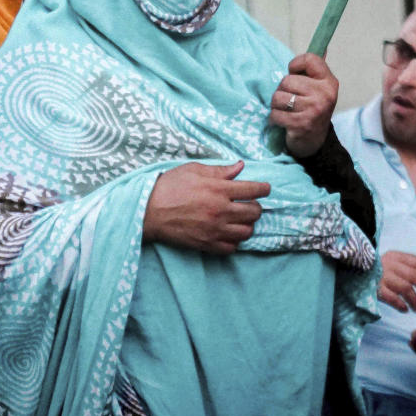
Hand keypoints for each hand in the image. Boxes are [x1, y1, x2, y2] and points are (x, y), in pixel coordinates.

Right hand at [141, 160, 270, 254]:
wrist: (148, 210)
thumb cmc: (170, 186)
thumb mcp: (194, 170)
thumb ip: (220, 170)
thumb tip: (240, 167)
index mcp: (219, 189)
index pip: (253, 190)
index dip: (264, 189)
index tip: (266, 189)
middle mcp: (221, 210)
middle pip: (254, 212)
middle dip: (256, 206)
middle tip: (250, 203)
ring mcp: (214, 229)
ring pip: (247, 232)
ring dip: (247, 225)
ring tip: (240, 219)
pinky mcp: (206, 244)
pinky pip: (231, 248)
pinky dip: (234, 241)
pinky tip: (228, 233)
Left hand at [270, 52, 338, 158]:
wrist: (315, 141)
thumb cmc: (312, 109)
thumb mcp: (318, 88)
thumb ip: (316, 69)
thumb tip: (323, 46)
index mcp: (329, 81)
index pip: (309, 59)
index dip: (295, 65)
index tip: (295, 74)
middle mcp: (324, 94)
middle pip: (287, 80)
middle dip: (283, 91)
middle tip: (291, 101)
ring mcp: (314, 110)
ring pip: (278, 97)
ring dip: (277, 106)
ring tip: (287, 111)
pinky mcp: (301, 124)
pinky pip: (275, 114)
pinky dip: (275, 119)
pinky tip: (284, 122)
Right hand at [378, 250, 415, 311]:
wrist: (353, 272)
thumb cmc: (377, 268)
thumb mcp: (393, 261)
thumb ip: (411, 263)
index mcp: (395, 256)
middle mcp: (389, 264)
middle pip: (414, 276)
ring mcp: (381, 276)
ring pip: (405, 287)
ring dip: (415, 300)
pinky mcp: (375, 288)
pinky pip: (391, 298)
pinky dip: (401, 304)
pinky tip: (406, 309)